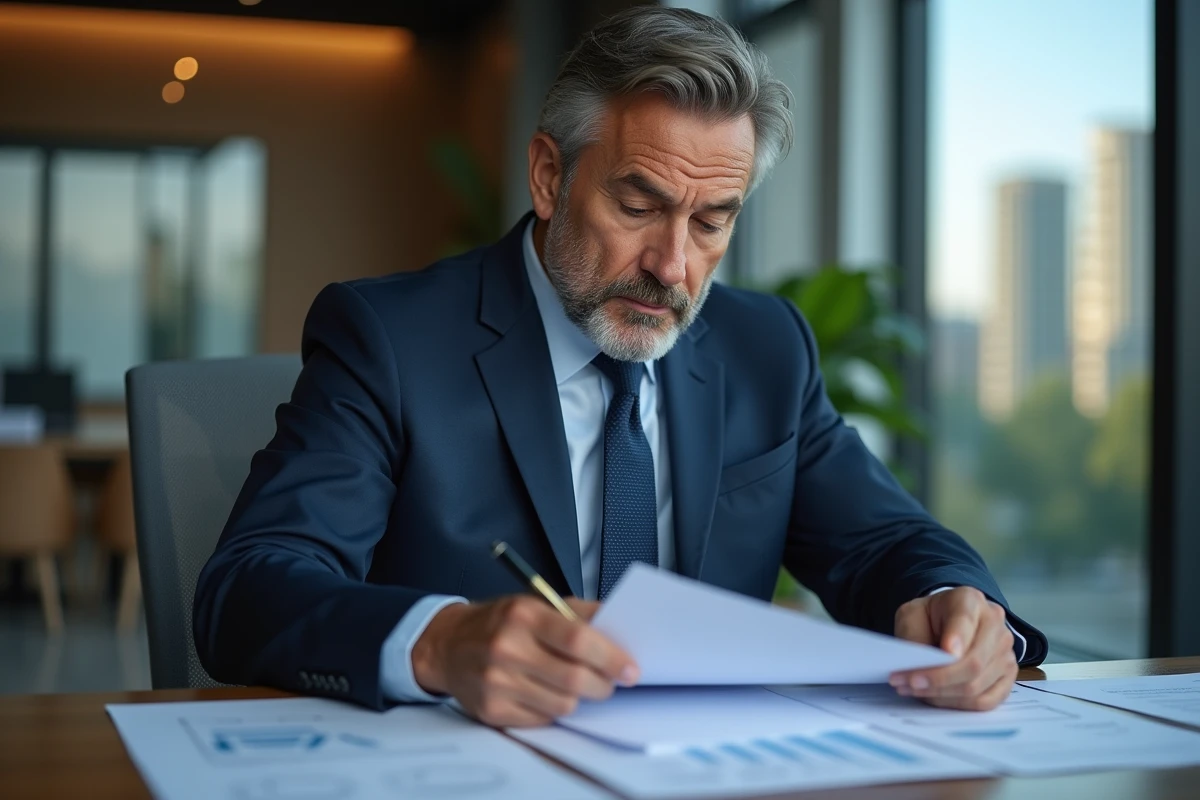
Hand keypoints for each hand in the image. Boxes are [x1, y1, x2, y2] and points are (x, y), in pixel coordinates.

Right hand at [410, 596, 636, 726]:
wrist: (447, 645)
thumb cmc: (499, 622)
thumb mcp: (535, 603)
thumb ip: (577, 612)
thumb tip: (618, 625)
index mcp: (523, 616)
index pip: (577, 639)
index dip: (611, 657)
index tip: (630, 669)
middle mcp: (507, 648)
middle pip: (574, 678)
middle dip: (603, 685)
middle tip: (610, 682)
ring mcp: (497, 683)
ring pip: (563, 705)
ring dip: (579, 699)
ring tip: (575, 685)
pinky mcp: (492, 710)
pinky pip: (542, 720)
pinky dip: (552, 710)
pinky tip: (546, 693)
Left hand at [889, 586, 1016, 710]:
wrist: (946, 621)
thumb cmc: (929, 618)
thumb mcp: (911, 615)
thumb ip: (915, 637)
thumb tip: (921, 668)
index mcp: (969, 600)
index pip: (964, 620)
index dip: (956, 639)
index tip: (944, 653)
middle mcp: (995, 624)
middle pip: (973, 662)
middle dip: (938, 679)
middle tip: (907, 683)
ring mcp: (1005, 651)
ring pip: (976, 686)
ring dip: (941, 694)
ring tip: (913, 690)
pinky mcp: (1007, 676)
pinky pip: (985, 701)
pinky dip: (956, 704)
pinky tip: (935, 698)